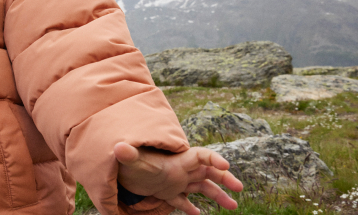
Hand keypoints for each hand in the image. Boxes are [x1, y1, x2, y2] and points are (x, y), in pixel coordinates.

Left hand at [114, 143, 242, 214]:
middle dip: (224, 178)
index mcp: (177, 161)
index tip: (226, 166)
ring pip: (202, 187)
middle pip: (208, 171)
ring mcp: (175, 181)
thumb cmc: (127, 162)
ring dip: (218, 195)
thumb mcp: (131, 159)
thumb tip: (119, 148)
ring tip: (233, 206)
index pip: (200, 155)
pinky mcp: (167, 192)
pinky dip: (191, 207)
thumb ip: (128, 154)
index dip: (214, 158)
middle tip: (239, 188)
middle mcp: (180, 170)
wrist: (119, 169)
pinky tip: (199, 214)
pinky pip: (184, 200)